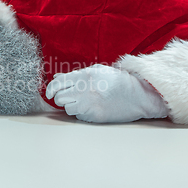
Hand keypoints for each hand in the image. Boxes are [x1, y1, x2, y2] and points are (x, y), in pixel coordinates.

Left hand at [46, 64, 167, 122]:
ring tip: (83, 102)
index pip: (57, 83)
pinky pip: (78, 116)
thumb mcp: (97, 71)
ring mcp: (89, 104)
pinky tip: (92, 107)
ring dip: (71, 106)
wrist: (138, 96)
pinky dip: (81, 113)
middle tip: (68, 97)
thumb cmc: (117, 81)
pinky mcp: (94, 116)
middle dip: (61, 98)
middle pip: (59, 98)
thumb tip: (58, 78)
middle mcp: (84, 90)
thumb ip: (75, 74)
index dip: (50, 88)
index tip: (49, 92)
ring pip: (67, 108)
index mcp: (84, 76)